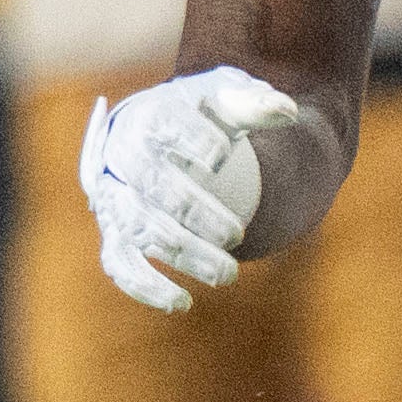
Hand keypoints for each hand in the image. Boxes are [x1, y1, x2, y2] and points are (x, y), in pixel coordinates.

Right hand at [80, 66, 316, 312]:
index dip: (192, 142)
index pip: (165, 126)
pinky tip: (181, 303)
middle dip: (195, 213)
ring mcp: (116, 199)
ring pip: (140, 230)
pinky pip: (119, 263)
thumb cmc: (198, 116)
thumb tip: (286, 112)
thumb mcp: (224, 98)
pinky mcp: (115, 233)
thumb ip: (254, 103)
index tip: (221, 156)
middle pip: (153, 186)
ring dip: (183, 254)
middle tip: (237, 236)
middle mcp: (123, 157)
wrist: (155, 134)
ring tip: (229, 275)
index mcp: (149, 116)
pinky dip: (144, 286)